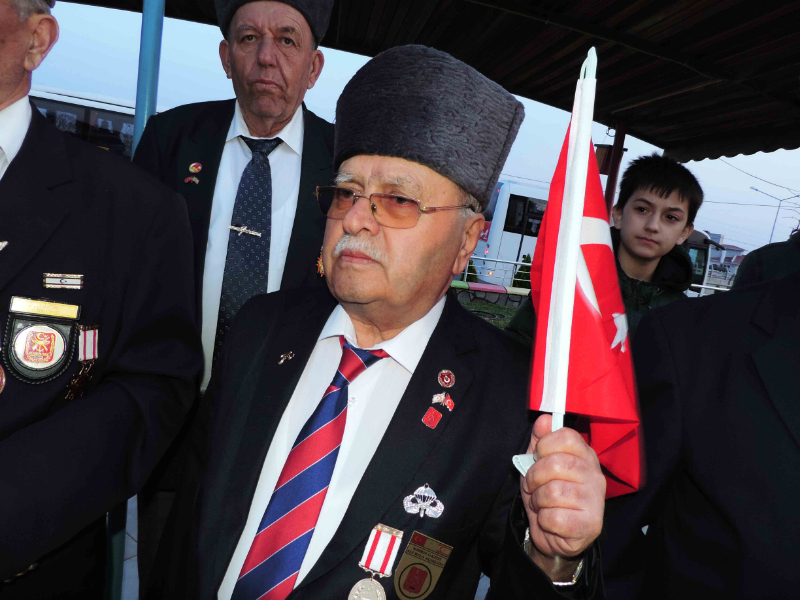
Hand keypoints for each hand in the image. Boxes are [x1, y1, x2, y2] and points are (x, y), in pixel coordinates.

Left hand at [521, 414, 604, 580]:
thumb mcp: (537, 463)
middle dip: (534, 476)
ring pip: (553, 491)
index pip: (566, 436)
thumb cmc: (547, 495)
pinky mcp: (591, 525)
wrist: (553, 534)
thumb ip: (540, 440)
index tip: (538, 458)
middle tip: (534, 486)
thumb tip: (544, 419)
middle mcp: (595, 475)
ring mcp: (596, 501)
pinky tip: (551, 520)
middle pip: (556, 464)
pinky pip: (554, 517)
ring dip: (538, 500)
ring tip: (542, 504)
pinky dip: (544, 520)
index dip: (544, 446)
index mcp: (585, 456)